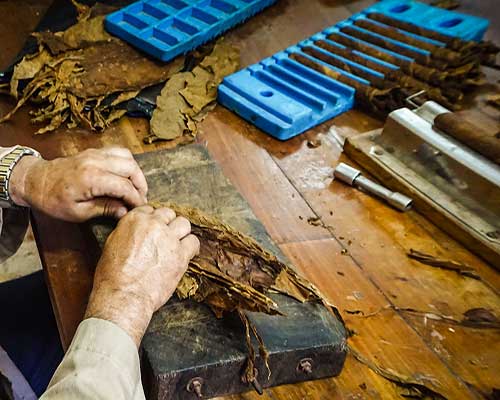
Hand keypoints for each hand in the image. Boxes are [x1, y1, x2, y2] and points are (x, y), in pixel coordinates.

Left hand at [9, 146, 147, 221]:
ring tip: (135, 188)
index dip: (135, 199)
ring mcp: (95, 154)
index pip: (124, 187)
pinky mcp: (94, 152)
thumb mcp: (78, 212)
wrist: (35, 181)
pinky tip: (126, 176)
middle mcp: (96, 162)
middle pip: (131, 168)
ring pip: (127, 157)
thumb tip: (125, 211)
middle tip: (140, 199)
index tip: (139, 208)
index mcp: (91, 178)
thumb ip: (104, 209)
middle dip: (140, 185)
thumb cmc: (53, 199)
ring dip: (135, 173)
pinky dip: (127, 163)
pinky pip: (118, 152)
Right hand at [85, 205, 199, 345]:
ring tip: (177, 244)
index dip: (153, 220)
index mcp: (134, 220)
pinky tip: (187, 254)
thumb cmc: (112, 276)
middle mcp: (153, 225)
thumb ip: (128, 231)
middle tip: (166, 237)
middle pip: (169, 214)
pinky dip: (191, 248)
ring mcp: (169, 239)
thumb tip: (137, 230)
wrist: (123, 296)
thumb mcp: (112, 244)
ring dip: (181, 233)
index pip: (150, 210)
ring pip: (184, 224)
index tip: (155, 228)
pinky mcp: (181, 255)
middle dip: (168, 224)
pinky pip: (194, 242)